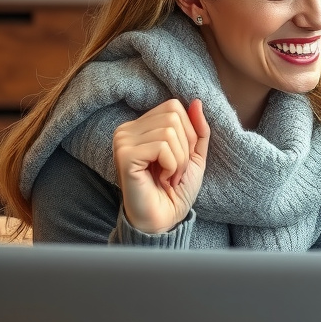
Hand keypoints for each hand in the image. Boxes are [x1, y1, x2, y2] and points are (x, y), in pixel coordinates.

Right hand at [112, 98, 209, 233]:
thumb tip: (197, 102)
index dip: (188, 134)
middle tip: (173, 170)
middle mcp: (127, 129)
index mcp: (141, 126)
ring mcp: (123, 140)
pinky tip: (160, 179)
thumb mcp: (194, 155)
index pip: (175, 107)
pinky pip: (162, 146)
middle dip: (185, 148)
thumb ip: (197, 130)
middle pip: (174, 116)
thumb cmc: (175, 190)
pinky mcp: (124, 154)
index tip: (179, 159)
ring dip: (178, 160)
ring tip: (167, 176)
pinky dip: (171, 165)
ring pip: (169, 131)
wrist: (164, 219)